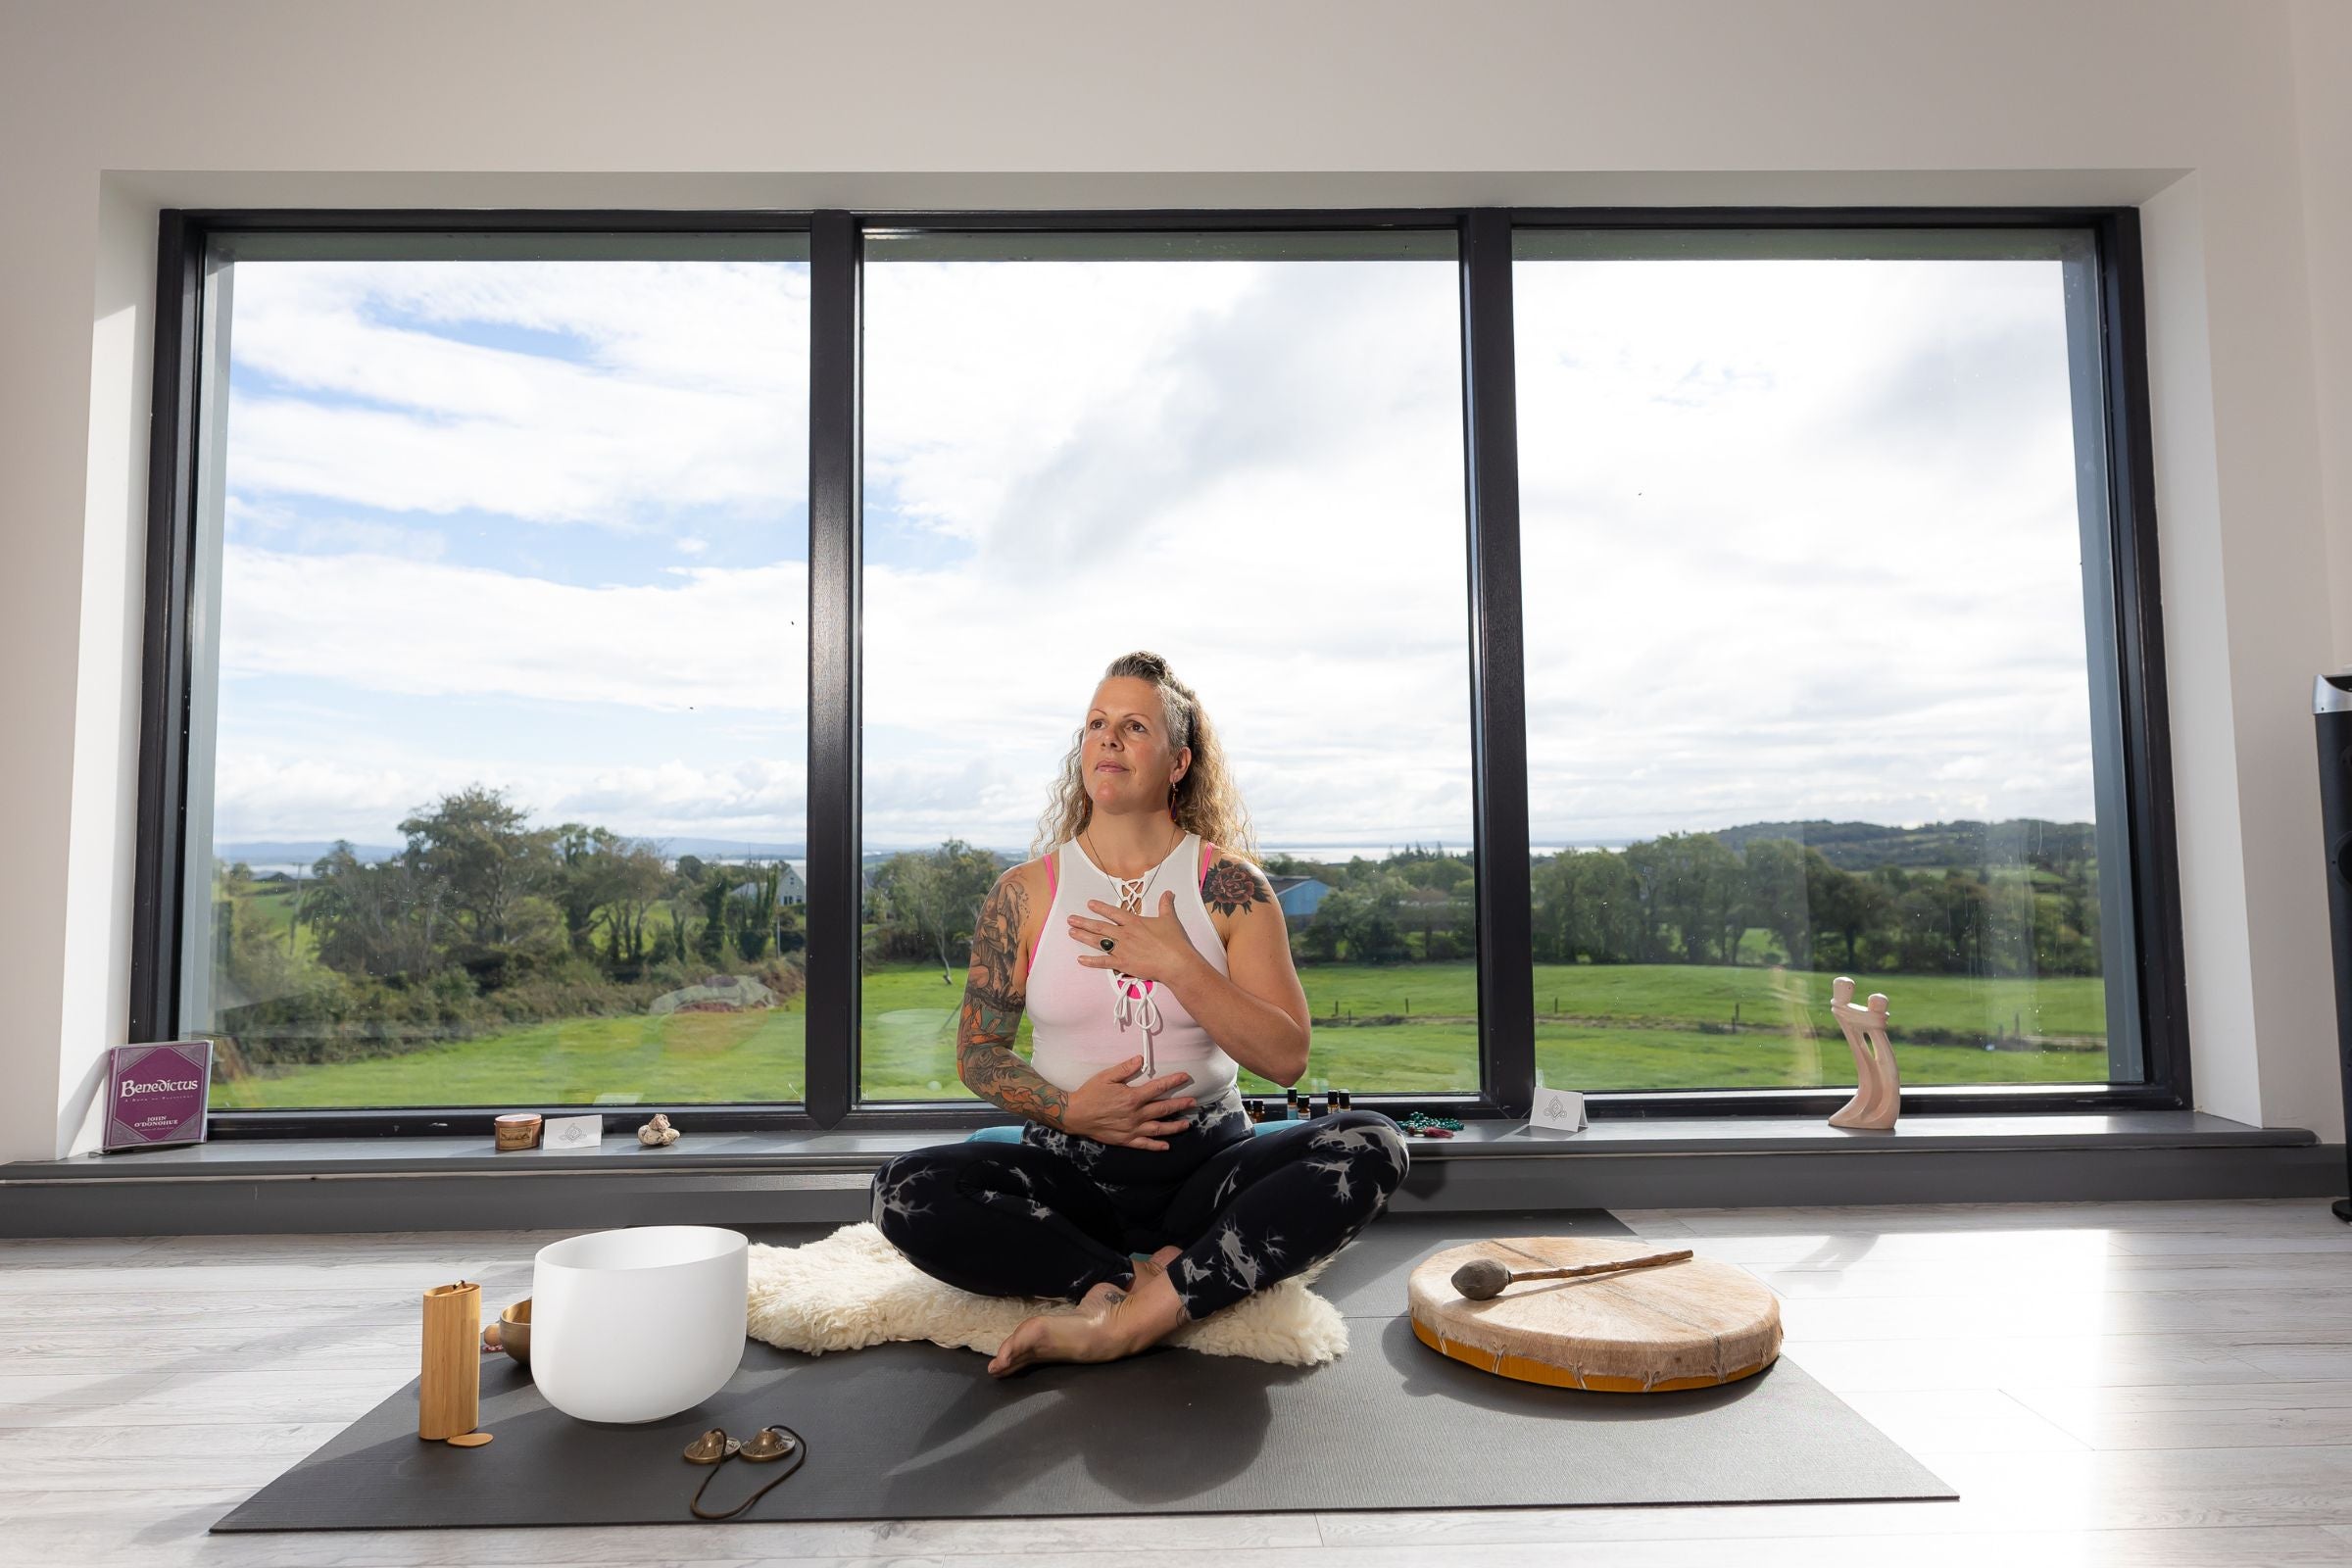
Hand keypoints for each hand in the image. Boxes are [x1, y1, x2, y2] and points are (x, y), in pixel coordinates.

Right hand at [1062, 1056, 1195, 1150]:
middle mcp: (1136, 1115)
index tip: (1185, 1077)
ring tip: (1187, 1124)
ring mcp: (1132, 1129)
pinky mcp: (1125, 1140)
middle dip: (1180, 1105)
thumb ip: (1125, 1068)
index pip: (1159, 1088)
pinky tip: (1166, 1146)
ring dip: (1175, 1126)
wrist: (1075, 1114)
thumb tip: (1141, 1059)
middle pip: (1163, 1109)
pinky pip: (1144, 1145)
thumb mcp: (1107, 1076)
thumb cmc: (1090, 1093)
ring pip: (1158, 1129)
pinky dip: (1156, 1146)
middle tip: (1193, 1102)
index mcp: (1133, 1097)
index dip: (1174, 1081)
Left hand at [1068, 890, 1199, 984]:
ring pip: (1099, 941)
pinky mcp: (1123, 964)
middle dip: (1084, 922)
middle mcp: (1125, 934)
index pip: (1114, 912)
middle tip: (1071, 919)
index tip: (1089, 904)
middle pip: (1100, 927)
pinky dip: (1091, 961)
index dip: (1101, 908)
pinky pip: (1104, 962)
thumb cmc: (1173, 941)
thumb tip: (1168, 893)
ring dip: (1084, 937)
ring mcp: (1122, 950)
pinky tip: (1080, 959)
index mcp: (1134, 922)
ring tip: (1072, 932)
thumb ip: (1165, 905)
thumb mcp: (1169, 920)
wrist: (1175, 962)